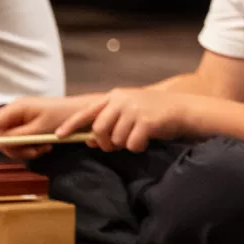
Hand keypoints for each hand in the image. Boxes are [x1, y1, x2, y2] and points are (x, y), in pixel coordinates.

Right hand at [0, 94, 106, 159]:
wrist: (85, 114)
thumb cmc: (65, 118)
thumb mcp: (40, 129)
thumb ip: (17, 136)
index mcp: (18, 108)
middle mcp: (16, 112)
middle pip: (0, 137)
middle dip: (16, 148)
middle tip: (35, 151)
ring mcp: (22, 119)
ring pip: (11, 142)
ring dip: (26, 149)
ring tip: (45, 148)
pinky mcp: (29, 126)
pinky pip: (22, 141)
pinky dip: (32, 147)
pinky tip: (46, 146)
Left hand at [58, 87, 193, 153]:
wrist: (185, 110)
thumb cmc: (156, 112)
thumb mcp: (130, 110)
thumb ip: (110, 120)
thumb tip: (90, 140)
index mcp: (116, 96)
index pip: (88, 111)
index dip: (72, 124)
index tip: (59, 135)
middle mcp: (123, 101)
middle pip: (99, 129)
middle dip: (104, 142)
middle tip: (113, 147)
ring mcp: (135, 110)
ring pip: (115, 139)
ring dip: (124, 145)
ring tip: (136, 139)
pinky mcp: (147, 122)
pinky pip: (132, 144)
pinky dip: (137, 147)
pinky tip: (145, 142)